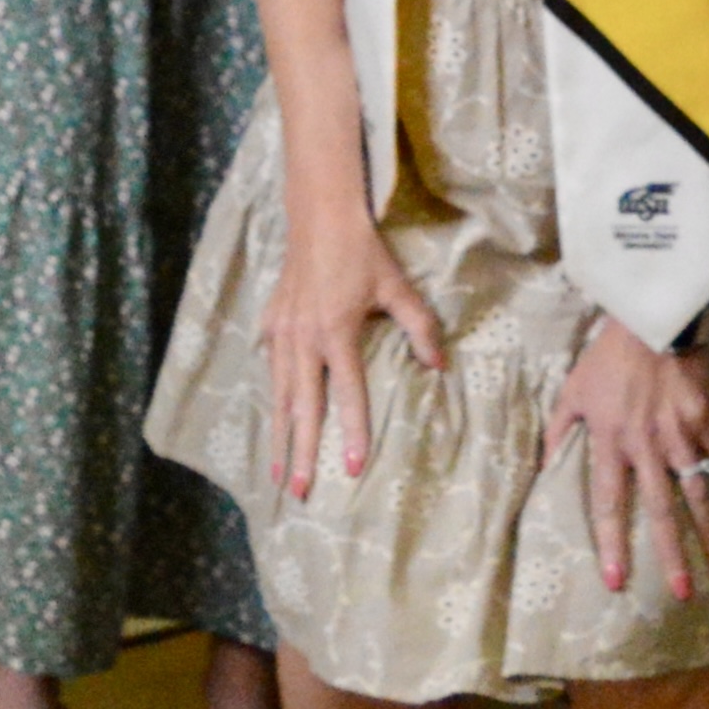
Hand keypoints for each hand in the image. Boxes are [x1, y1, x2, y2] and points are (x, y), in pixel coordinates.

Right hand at [263, 194, 446, 497]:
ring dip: (280, 436)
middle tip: (300, 491)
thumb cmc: (364, 253)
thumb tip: (439, 368)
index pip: (347, 393)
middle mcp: (304, 338)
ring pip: (280, 396)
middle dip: (302, 452)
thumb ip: (420, 327)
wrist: (319, 217)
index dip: (353, 431)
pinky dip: (272, 402)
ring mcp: (282, 332)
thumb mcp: (397, 286)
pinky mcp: (270, 324)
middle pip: (303, 407)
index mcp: (337, 331)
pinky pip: (270, 372)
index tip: (354, 468)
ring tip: (279, 473)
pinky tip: (273, 425)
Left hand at [548, 316, 708, 598]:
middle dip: (670, 556)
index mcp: (609, 441)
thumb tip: (544, 468)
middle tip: (682, 594)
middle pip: (659, 510)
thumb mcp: (572, 391)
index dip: (611, 544)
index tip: (616, 582)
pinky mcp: (704, 417)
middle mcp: (645, 445)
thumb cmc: (607, 357)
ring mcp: (679, 433)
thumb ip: (559, 433)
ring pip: (696, 492)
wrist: (649, 316)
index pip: (608, 503)